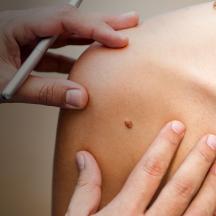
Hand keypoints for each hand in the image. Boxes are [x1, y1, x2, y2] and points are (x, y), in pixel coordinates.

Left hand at [0, 5, 138, 108]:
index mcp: (19, 26)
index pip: (65, 22)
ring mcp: (33, 38)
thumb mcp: (9, 85)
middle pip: (73, 20)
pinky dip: (77, 56)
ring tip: (117, 38)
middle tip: (130, 23)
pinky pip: (61, 50)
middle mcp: (30, 27)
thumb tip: (81, 98)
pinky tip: (90, 62)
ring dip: (94, 36)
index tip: (119, 39)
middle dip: (104, 22)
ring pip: (70, 34)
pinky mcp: (35, 50)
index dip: (95, 29)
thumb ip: (46, 92)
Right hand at [66, 121, 215, 215]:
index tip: (176, 126)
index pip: (150, 170)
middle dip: (199, 161)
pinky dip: (212, 214)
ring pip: (199, 213)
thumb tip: (84, 156)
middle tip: (212, 139)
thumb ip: (86, 187)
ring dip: (214, 187)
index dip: (164, 146)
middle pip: (181, 189)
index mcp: (124, 214)